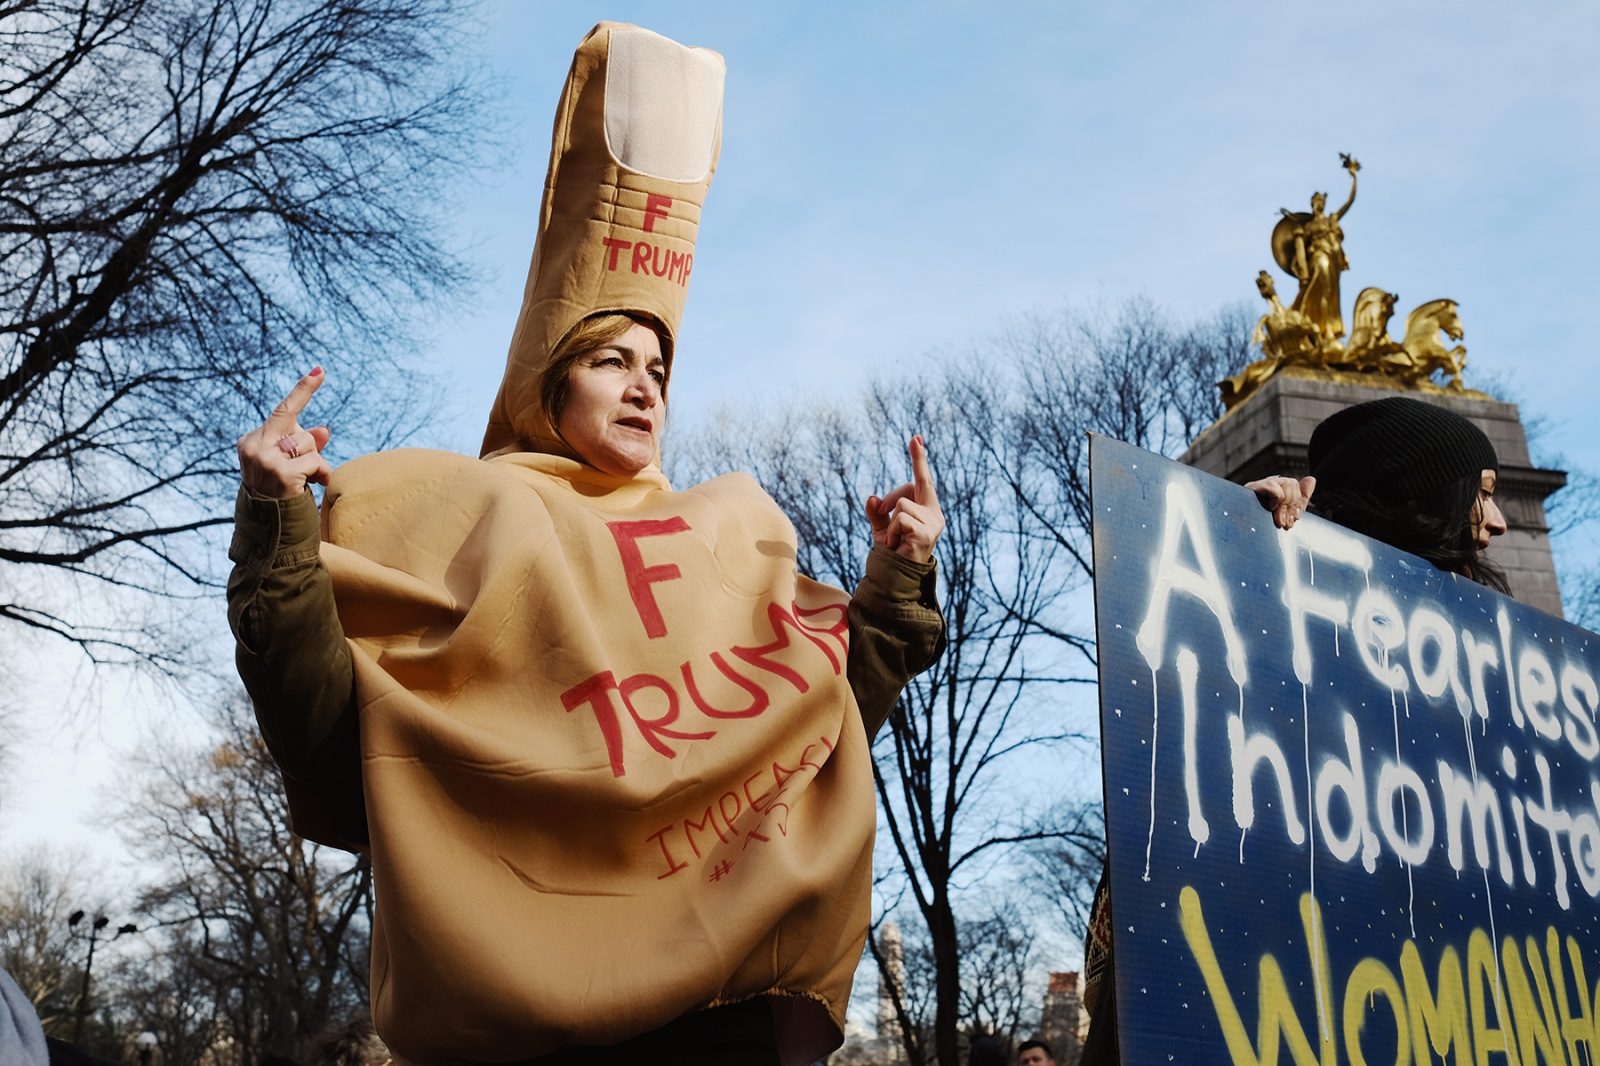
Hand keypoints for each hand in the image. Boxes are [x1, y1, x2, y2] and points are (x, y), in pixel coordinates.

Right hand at [237, 368, 332, 498]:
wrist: (270, 528)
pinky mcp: (282, 473)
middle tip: (313, 415)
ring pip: (309, 444)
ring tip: (305, 480)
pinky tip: (313, 485)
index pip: (282, 411)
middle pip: (295, 424)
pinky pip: (316, 461)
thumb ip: (305, 445)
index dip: (303, 391)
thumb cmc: (280, 492)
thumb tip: (324, 430)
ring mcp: (265, 460)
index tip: (319, 371)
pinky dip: (321, 473)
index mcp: (251, 441)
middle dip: (308, 429)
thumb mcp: (290, 463)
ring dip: (316, 463)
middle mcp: (253, 447)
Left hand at [866, 435, 944, 563]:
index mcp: (927, 509)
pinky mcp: (927, 533)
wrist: (896, 576)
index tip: (915, 437)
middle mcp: (935, 514)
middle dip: (890, 500)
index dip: (919, 459)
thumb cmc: (892, 551)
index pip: (923, 480)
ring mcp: (933, 524)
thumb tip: (872, 498)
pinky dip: (893, 532)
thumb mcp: (882, 526)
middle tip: (887, 522)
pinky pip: (901, 519)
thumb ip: (877, 511)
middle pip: (908, 488)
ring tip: (896, 541)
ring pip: (902, 505)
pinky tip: (899, 545)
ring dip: (892, 524)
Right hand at [1246, 474, 1315, 529]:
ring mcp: (1259, 485)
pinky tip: (1269, 508)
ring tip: (1278, 519)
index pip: (1296, 487)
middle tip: (1285, 522)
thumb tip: (1311, 479)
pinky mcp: (1253, 487)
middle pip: (1293, 484)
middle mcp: (1267, 486)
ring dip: (1285, 504)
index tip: (1294, 519)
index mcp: (1275, 492)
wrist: (1244, 539)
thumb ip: (1300, 499)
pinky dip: (1276, 499)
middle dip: (1292, 506)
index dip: (1298, 504)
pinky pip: (1274, 486)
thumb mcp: (1287, 515)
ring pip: (1288, 483)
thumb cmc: (1262, 529)